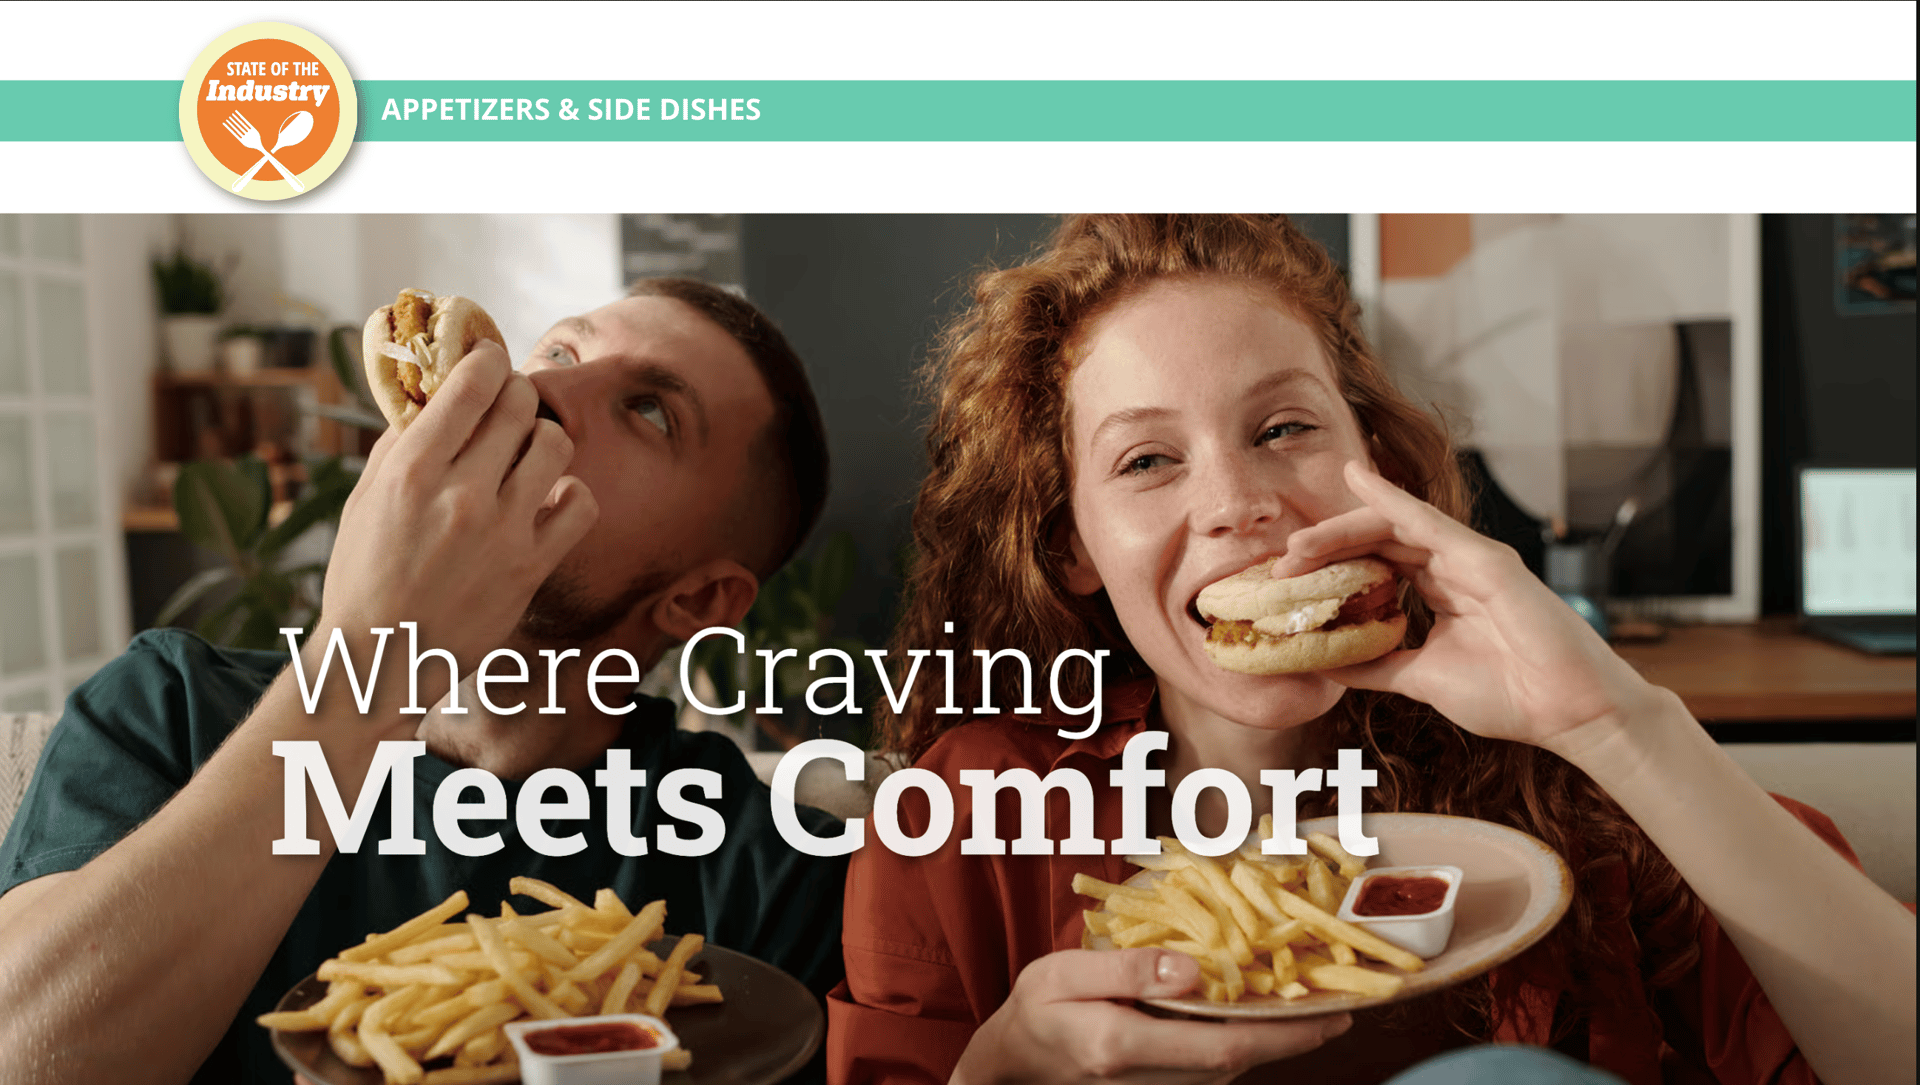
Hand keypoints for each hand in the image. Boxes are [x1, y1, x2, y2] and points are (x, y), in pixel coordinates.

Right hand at [316, 341, 597, 704]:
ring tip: (525, 456)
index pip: (472, 382)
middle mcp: (462, 493)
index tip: (487, 361)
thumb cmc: (364, 576)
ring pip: (556, 444)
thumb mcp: (365, 499)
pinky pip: (580, 503)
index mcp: (412, 469)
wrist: (380, 659)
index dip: (486, 360)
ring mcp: (504, 530)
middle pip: (519, 403)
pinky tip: (546, 500)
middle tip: (507, 405)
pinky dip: (569, 494)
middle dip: (514, 394)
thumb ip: (401, 444)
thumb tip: (435, 396)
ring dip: (543, 440)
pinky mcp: (532, 566)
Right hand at [953, 949, 1350, 1084]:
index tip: (1332, 1017)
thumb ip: (1127, 969)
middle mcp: (1150, 1077)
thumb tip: (1192, 968)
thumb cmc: (1035, 1011)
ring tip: (1317, 1001)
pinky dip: (1248, 1039)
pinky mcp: (1162, 1084)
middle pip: (1240, 1060)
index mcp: (1125, 1045)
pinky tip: (1264, 1012)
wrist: (1013, 1065)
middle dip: (1295, 1035)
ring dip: (1277, 1037)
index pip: (1223, 1046)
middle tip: (1346, 1003)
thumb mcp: (1062, 974)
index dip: (1284, 1035)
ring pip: (1232, 1065)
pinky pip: (1216, 1063)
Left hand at [1270, 461, 1660, 748]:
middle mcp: (1453, 567)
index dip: (1331, 565)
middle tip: (1282, 561)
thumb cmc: (1511, 696)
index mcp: (1441, 591)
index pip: (1376, 562)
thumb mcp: (1423, 679)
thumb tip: (1333, 665)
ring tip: (1299, 542)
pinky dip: (1390, 498)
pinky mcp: (1487, 559)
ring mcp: (1471, 558)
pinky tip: (1358, 479)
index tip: (1287, 581)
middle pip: (1377, 539)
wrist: (1569, 714)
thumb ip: (1380, 666)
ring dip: (1342, 528)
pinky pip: (1428, 521)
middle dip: (1326, 546)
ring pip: (1394, 525)